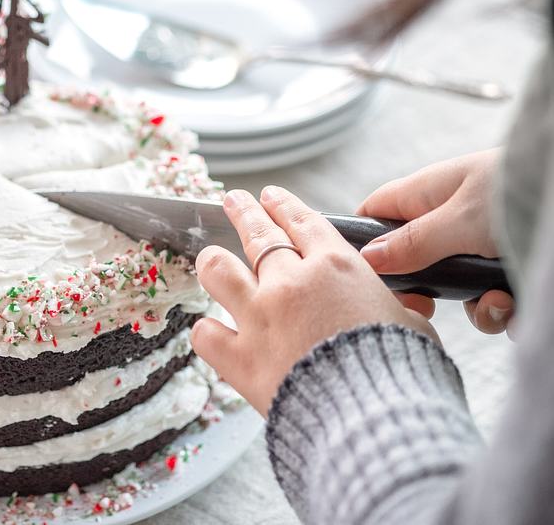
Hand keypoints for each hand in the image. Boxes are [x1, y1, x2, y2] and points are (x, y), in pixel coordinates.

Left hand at [191, 187, 436, 415]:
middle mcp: (290, 283)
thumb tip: (409, 306)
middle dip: (243, 211)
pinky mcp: (240, 358)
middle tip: (234, 200)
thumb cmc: (401, 371)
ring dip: (212, 260)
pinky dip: (207, 332)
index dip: (283, 205)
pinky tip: (210, 330)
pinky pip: (206, 334)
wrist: (375, 420)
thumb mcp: (412, 326)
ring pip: (219, 269)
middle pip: (257, 232)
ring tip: (207, 256)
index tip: (271, 196)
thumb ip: (399, 308)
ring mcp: (259, 317)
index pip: (302, 221)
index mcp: (336, 267)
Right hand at [356, 149, 514, 335]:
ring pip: (457, 289)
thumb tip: (366, 259)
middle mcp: (454, 219)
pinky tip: (516, 306)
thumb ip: (410, 243)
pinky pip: (494, 301)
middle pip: (415, 261)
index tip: (364, 276)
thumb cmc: (522, 194)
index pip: (377, 212)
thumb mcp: (457, 221)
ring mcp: (484, 245)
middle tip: (428, 306)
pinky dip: (505, 310)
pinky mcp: (512, 269)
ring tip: (498, 303)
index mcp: (430, 193)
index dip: (364, 242)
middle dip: (425, 290)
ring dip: (474, 306)